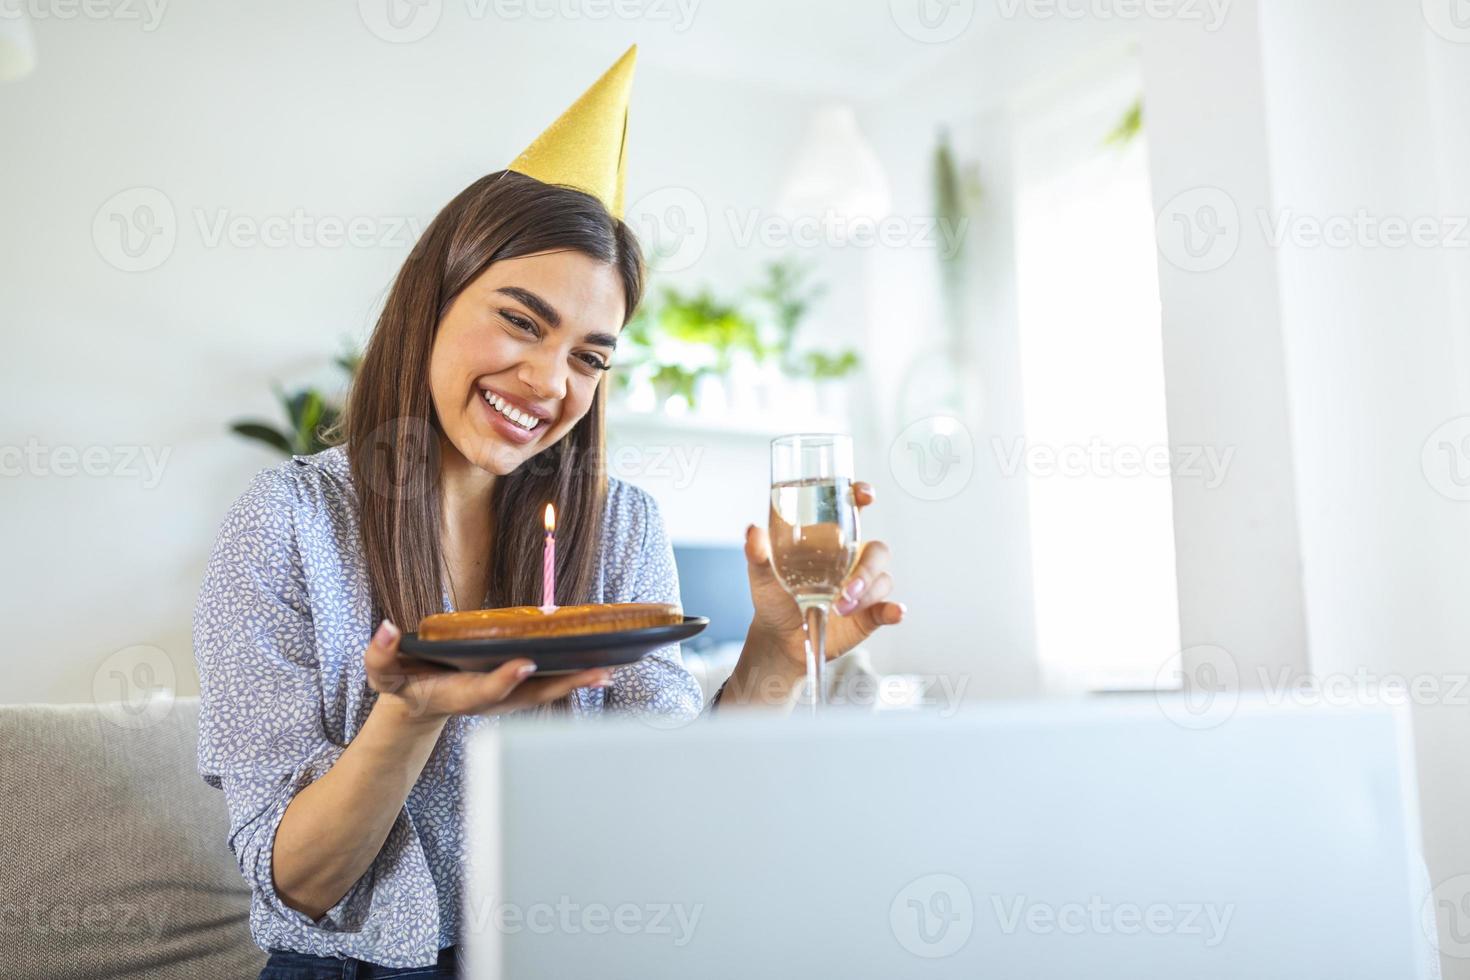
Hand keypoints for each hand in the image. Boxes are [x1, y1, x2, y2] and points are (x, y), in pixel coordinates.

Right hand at [363, 620, 610, 725]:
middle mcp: (489, 699)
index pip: (484, 691)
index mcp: (459, 694)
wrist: (421, 704)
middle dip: (563, 685)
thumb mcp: (384, 673)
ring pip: (546, 691)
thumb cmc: (404, 684)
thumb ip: (381, 654)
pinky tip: (603, 667)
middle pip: (530, 695)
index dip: (503, 680)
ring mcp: (506, 698)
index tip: (523, 664)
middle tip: (596, 672)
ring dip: (578, 682)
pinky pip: (551, 684)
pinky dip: (575, 677)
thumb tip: (386, 629)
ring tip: (610, 670)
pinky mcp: (517, 690)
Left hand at [742, 480, 905, 671]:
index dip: (863, 496)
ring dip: (867, 593)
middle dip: (867, 567)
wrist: (777, 637)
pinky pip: (888, 608)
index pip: (854, 510)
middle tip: (845, 588)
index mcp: (831, 540)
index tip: (865, 494)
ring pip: (882, 579)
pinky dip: (894, 610)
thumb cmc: (773, 595)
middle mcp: (852, 560)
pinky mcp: (869, 613)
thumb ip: (758, 551)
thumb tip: (753, 532)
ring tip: (840, 607)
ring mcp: (863, 587)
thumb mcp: (761, 571)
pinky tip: (894, 612)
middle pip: (877, 551)